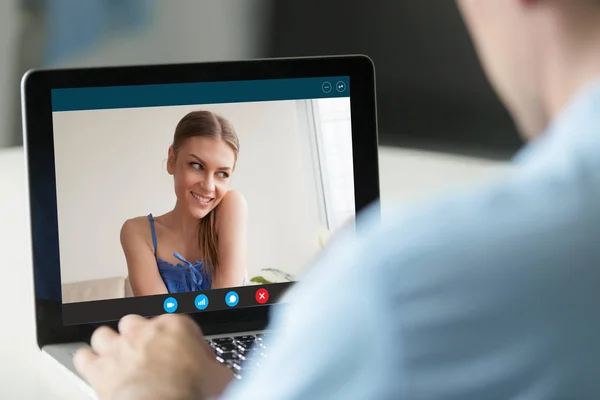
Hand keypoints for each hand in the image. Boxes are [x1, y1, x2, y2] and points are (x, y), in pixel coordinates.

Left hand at [73, 314, 233, 399]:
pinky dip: (88, 363)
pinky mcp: (99, 369)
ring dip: (109, 346)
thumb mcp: (219, 376)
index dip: (175, 339)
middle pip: (134, 322)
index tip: (178, 351)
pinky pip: (83, 357)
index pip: (173, 321)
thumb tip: (222, 374)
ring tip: (116, 358)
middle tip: (145, 353)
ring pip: (104, 334)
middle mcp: (145, 331)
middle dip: (137, 337)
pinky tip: (95, 369)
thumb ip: (213, 367)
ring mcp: (119, 348)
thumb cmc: (193, 394)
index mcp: (176, 325)